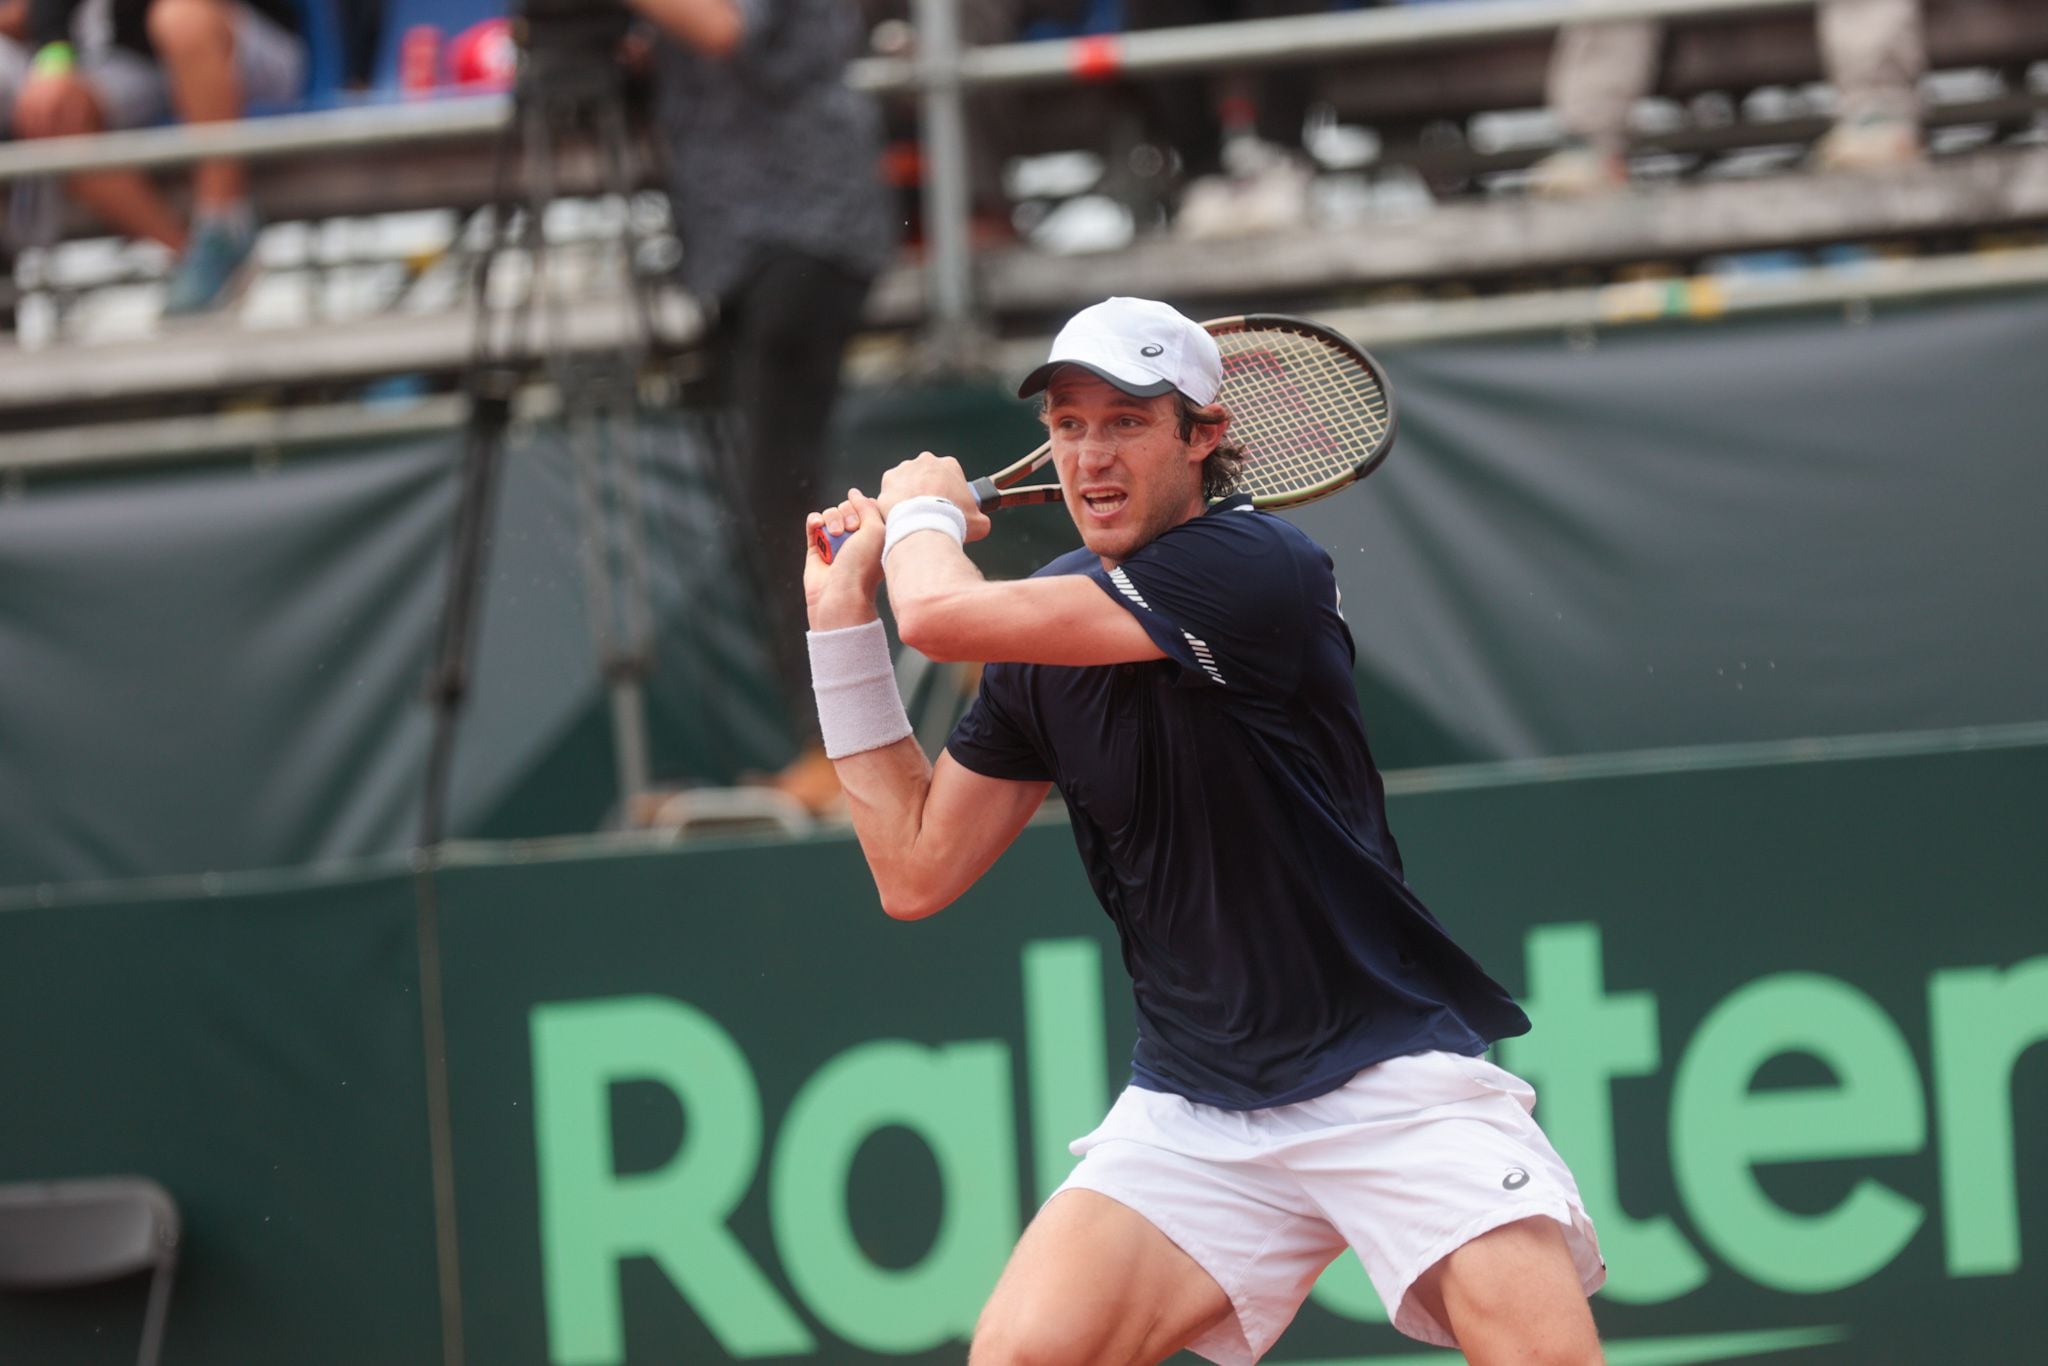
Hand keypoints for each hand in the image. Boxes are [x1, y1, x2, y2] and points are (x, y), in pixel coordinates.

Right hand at [803, 488, 885, 629]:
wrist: (840, 594)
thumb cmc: (862, 566)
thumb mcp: (875, 530)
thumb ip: (867, 506)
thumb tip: (854, 492)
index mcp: (875, 536)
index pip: (867, 506)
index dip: (864, 507)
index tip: (865, 522)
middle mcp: (856, 538)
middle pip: (848, 507)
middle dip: (847, 513)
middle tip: (851, 531)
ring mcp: (835, 542)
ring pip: (830, 513)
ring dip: (831, 519)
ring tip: (835, 534)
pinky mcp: (816, 547)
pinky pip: (813, 523)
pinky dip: (814, 520)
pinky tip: (817, 525)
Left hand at [876, 452, 991, 542]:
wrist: (924, 528)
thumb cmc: (950, 520)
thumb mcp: (979, 522)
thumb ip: (980, 518)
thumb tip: (981, 523)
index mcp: (950, 465)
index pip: (951, 475)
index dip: (950, 492)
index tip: (948, 504)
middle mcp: (926, 461)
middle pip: (928, 475)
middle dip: (928, 490)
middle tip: (930, 510)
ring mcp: (906, 469)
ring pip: (908, 481)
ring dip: (911, 494)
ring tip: (914, 514)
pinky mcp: (889, 480)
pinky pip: (892, 490)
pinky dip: (895, 501)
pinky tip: (901, 515)